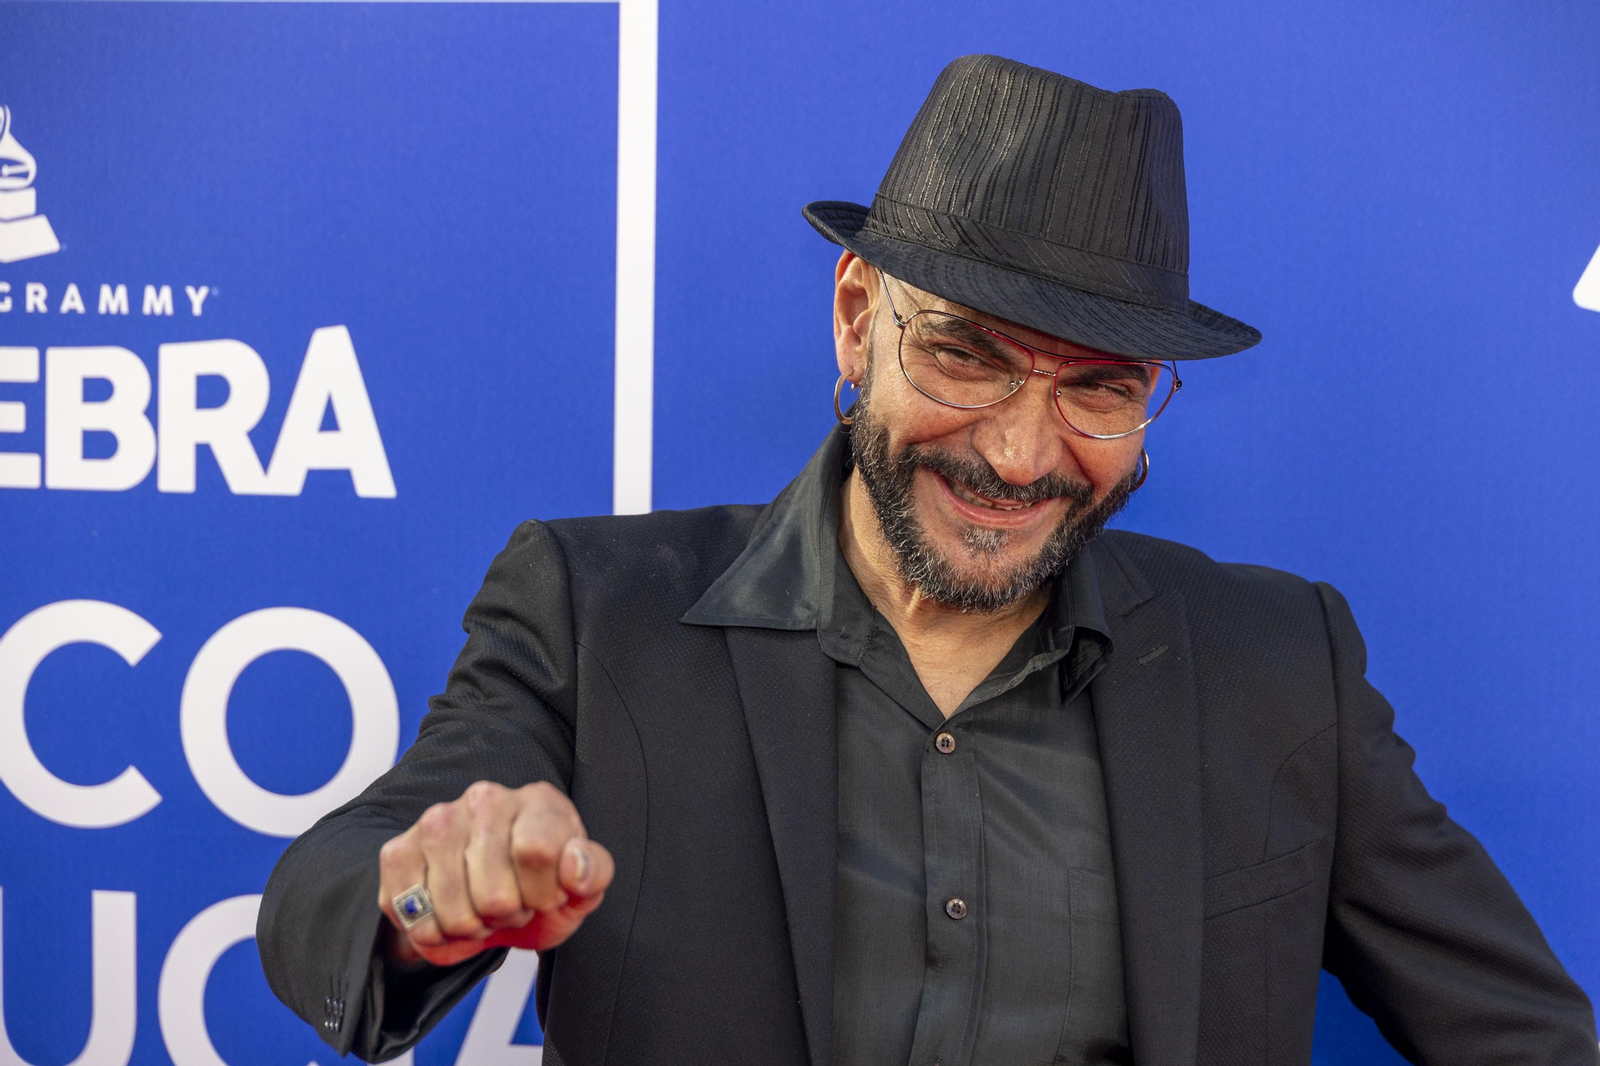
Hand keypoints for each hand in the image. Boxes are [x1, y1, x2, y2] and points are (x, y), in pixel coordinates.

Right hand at [377, 780, 613, 967]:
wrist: (490, 903)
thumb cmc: (542, 888)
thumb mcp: (580, 888)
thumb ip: (592, 873)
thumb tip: (574, 867)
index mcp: (537, 800)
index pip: (537, 851)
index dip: (544, 893)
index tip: (548, 895)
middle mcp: (483, 799)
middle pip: (494, 892)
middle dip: (507, 915)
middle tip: (511, 904)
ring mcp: (436, 822)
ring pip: (454, 912)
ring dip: (472, 928)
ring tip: (482, 909)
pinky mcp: (397, 851)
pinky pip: (415, 920)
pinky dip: (436, 935)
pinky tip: (450, 913)